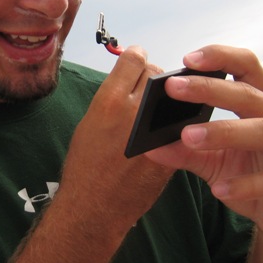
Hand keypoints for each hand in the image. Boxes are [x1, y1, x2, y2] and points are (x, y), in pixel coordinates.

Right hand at [63, 46, 174, 233]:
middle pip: (155, 74)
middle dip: (153, 76)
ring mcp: (155, 130)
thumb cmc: (85, 167)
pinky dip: (174, 120)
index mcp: (108, 100)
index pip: (133, 60)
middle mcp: (134, 110)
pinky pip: (178, 122)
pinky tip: (166, 126)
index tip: (138, 58)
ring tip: (158, 106)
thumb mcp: (88, 123)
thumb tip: (126, 83)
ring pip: (172, 97)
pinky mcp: (171, 149)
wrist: (95, 206)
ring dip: (167, 97)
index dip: (137, 56)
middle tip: (149, 86)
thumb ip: (110, 99)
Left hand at [145, 45, 262, 252]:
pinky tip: (220, 190)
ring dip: (225, 132)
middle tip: (173, 87)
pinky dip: (248, 185)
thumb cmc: (252, 179)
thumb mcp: (213, 164)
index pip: (247, 68)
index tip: (186, 59)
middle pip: (251, 96)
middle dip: (211, 89)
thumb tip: (148, 144)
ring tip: (189, 137)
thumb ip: (185, 151)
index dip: (220, 58)